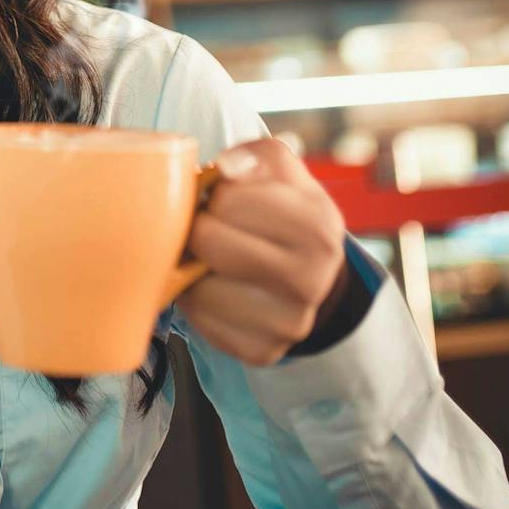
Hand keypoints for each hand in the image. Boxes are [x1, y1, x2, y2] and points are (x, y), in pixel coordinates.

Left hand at [178, 137, 349, 365]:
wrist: (315, 276)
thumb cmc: (285, 211)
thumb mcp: (280, 170)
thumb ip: (253, 157)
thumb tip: (225, 169)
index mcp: (316, 226)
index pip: (227, 200)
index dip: (214, 196)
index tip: (222, 201)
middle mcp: (310, 279)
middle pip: (208, 242)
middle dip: (199, 229)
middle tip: (208, 228)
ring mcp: (289, 323)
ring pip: (199, 288)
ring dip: (193, 269)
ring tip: (210, 258)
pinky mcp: (263, 351)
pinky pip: (202, 324)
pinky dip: (198, 303)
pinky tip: (215, 287)